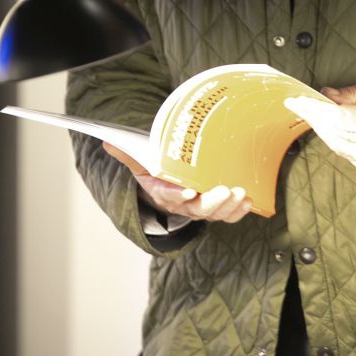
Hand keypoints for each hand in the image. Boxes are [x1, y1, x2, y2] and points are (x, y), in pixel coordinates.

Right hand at [102, 142, 253, 222]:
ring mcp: (201, 208)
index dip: (177, 195)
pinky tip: (249, 201)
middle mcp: (183, 205)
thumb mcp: (140, 164)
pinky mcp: (216, 208)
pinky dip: (239, 211)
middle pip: (198, 209)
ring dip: (230, 206)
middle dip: (213, 202)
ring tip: (242, 194)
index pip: (169, 196)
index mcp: (163, 193)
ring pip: (216, 213)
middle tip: (225, 190)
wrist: (167, 190)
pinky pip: (229, 214)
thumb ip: (128, 154)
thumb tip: (106, 141)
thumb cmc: (156, 173)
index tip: (187, 192)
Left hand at [285, 80, 355, 178]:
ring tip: (309, 113)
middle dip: (313, 118)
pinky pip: (345, 154)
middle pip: (333, 133)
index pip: (337, 118)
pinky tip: (327, 128)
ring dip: (321, 129)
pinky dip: (334, 140)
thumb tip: (323, 95)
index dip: (314, 110)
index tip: (297, 101)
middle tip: (297, 105)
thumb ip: (349, 94)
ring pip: (336, 146)